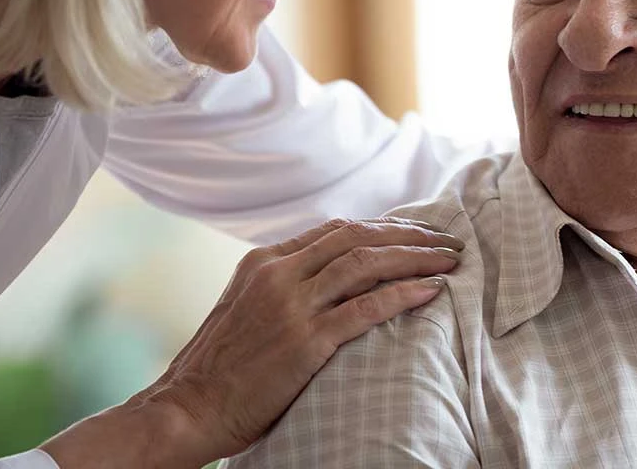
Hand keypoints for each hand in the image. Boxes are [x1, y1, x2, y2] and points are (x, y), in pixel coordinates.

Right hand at [42, 217, 464, 466]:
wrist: (185, 409)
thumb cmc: (218, 370)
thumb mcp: (244, 308)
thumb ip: (282, 287)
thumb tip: (328, 280)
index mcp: (264, 262)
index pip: (335, 230)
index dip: (382, 227)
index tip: (415, 231)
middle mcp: (279, 274)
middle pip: (357, 237)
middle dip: (408, 234)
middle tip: (446, 239)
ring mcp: (292, 306)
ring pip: (367, 263)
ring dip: (415, 257)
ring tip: (450, 259)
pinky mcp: (305, 341)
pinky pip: (367, 307)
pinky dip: (404, 293)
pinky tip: (431, 290)